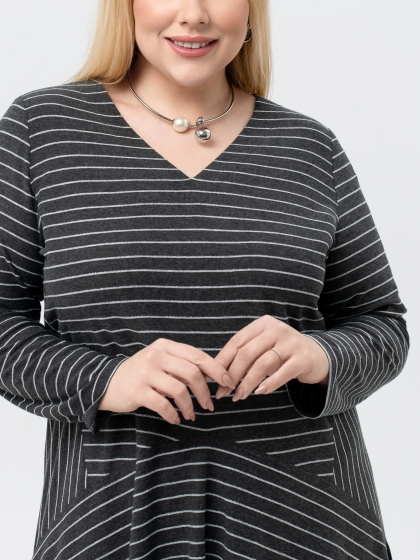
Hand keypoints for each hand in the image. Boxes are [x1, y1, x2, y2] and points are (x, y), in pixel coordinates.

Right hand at [98, 338, 235, 423]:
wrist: (106, 382)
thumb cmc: (141, 373)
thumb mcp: (161, 361)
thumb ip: (183, 364)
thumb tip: (213, 375)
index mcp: (165, 346)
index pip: (197, 356)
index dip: (216, 370)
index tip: (227, 382)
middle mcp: (156, 356)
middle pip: (192, 372)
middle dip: (205, 392)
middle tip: (209, 405)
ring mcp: (146, 373)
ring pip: (180, 390)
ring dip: (190, 406)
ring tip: (191, 415)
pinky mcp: (138, 391)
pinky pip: (163, 405)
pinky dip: (173, 415)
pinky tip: (175, 419)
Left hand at [213, 315, 328, 400]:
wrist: (318, 355)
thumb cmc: (283, 353)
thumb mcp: (264, 347)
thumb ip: (245, 355)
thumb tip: (216, 374)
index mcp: (263, 324)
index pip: (237, 342)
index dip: (223, 361)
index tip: (213, 379)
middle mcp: (277, 329)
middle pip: (247, 353)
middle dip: (232, 375)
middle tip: (224, 392)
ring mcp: (291, 342)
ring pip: (262, 364)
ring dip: (247, 383)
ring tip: (239, 396)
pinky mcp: (303, 358)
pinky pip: (281, 373)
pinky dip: (268, 385)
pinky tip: (259, 393)